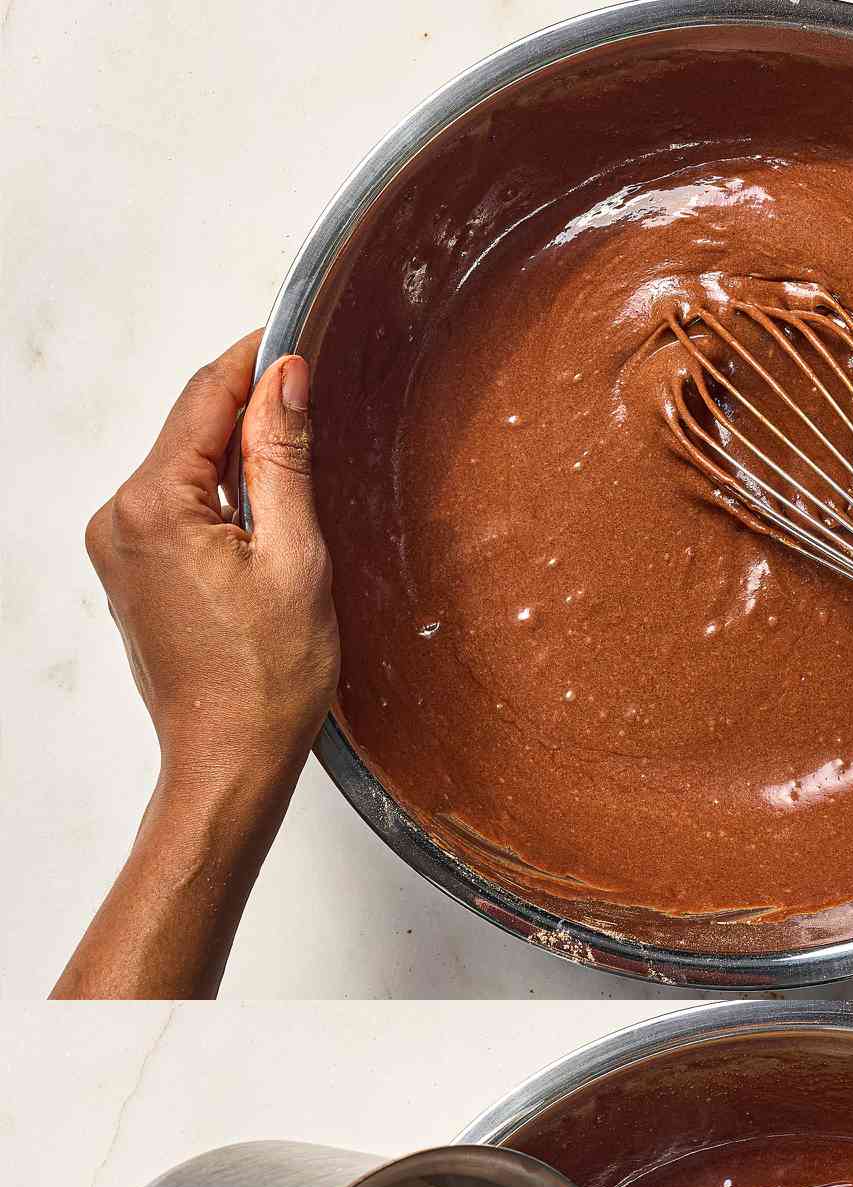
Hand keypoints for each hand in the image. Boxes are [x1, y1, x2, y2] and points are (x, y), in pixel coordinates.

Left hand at [55, 333, 337, 997]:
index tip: (295, 339)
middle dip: (249, 417)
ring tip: (297, 486)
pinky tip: (264, 530)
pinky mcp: (129, 576)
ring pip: (185, 473)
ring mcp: (117, 550)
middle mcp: (118, 520)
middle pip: (191, 433)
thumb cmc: (266, 682)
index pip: (204, 399)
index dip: (253, 362)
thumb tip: (285, 379)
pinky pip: (176, 512)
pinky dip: (218, 505)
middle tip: (315, 410)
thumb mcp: (295, 557)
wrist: (228, 761)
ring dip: (237, 466)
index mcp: (153, 507)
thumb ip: (283, 458)